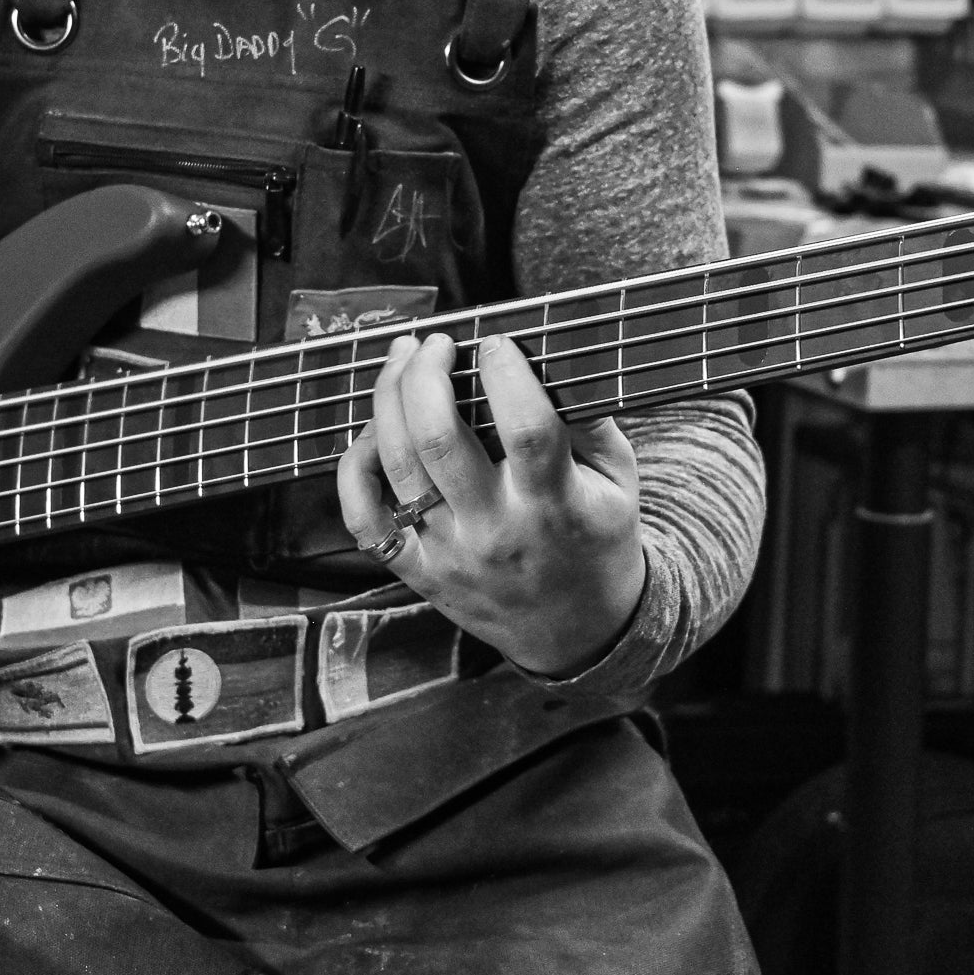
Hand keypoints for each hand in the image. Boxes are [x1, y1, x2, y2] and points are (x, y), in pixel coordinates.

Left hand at [334, 331, 645, 676]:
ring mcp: (449, 553)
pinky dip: (354, 468)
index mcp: (555, 504)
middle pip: (438, 438)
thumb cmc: (597, 540)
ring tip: (402, 360)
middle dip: (425, 373)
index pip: (525, 428)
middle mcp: (495, 530)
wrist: (577, 632)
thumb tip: (548, 358)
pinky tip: (370, 432)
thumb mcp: (619, 482)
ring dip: (388, 399)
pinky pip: (364, 517)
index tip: (495, 342)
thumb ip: (591, 421)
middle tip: (434, 342)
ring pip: (396, 464)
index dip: (505, 373)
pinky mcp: (418, 572)